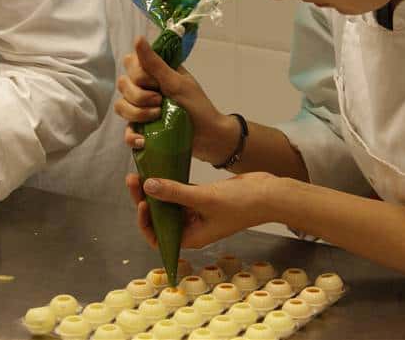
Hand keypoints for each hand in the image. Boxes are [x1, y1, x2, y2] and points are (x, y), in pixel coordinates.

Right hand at [115, 37, 238, 164]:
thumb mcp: (177, 83)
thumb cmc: (198, 106)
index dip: (138, 74)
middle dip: (140, 96)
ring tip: (158, 117)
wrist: (209, 137)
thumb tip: (138, 38)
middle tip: (161, 101)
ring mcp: (142, 109)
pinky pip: (126, 132)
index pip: (130, 63)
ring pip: (121, 106)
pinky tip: (143, 140)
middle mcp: (146, 88)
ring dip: (138, 114)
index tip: (156, 82)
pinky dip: (132, 136)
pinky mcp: (142, 130)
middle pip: (123, 85)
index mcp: (155, 73)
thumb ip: (155, 64)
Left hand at [126, 172, 278, 248]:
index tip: (144, 202)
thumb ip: (175, 193)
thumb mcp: (204, 199)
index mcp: (191, 237)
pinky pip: (181, 192)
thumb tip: (148, 186)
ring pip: (168, 202)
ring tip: (142, 170)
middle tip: (134, 179)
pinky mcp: (203, 198)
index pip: (158, 236)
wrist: (270, 194)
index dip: (145, 222)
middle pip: (159, 217)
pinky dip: (170, 182)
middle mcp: (192, 227)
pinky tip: (161, 168)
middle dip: (146, 199)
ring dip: (155, 189)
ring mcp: (197, 213)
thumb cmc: (242, 204)